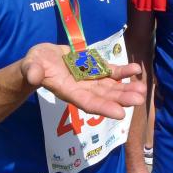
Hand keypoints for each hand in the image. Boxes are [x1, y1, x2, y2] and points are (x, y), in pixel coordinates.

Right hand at [20, 44, 144, 119]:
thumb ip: (31, 71)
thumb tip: (32, 75)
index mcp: (67, 91)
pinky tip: (136, 70)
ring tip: (142, 88)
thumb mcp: (30, 65)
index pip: (87, 103)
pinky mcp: (93, 68)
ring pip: (110, 86)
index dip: (104, 108)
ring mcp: (89, 79)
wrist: (40, 59)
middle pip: (104, 96)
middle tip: (139, 99)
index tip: (121, 113)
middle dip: (121, 98)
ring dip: (126, 88)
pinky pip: (110, 72)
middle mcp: (81, 88)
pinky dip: (122, 72)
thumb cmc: (33, 65)